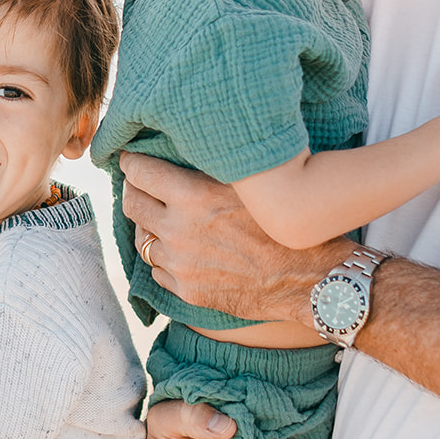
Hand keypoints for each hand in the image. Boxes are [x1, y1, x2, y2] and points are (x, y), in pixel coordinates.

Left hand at [120, 151, 346, 318]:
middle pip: (131, 204)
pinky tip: (180, 250)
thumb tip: (186, 148)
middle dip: (132, 190)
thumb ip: (210, 168)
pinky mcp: (186, 290)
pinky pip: (158, 270)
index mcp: (192, 195)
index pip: (139, 171)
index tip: (130, 159)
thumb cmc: (284, 224)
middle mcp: (178, 229)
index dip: (132, 162)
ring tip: (160, 219)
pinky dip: (165, 258)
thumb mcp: (248, 184)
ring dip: (148, 226)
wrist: (309, 279)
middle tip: (139, 185)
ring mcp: (180, 263)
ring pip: (142, 239)